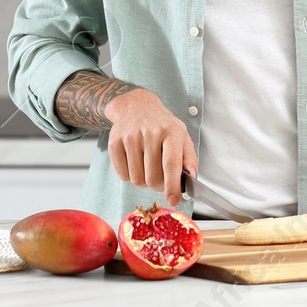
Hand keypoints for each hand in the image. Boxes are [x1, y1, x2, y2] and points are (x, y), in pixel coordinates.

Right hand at [105, 88, 197, 207]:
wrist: (135, 106)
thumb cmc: (161, 124)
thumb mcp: (181, 134)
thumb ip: (189, 156)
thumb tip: (192, 176)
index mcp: (170, 132)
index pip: (171, 164)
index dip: (172, 186)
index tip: (173, 200)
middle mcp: (150, 133)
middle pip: (152, 177)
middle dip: (158, 185)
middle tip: (160, 178)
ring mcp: (130, 137)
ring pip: (136, 179)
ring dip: (143, 181)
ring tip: (147, 167)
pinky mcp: (114, 143)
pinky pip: (122, 175)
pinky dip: (129, 175)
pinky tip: (134, 162)